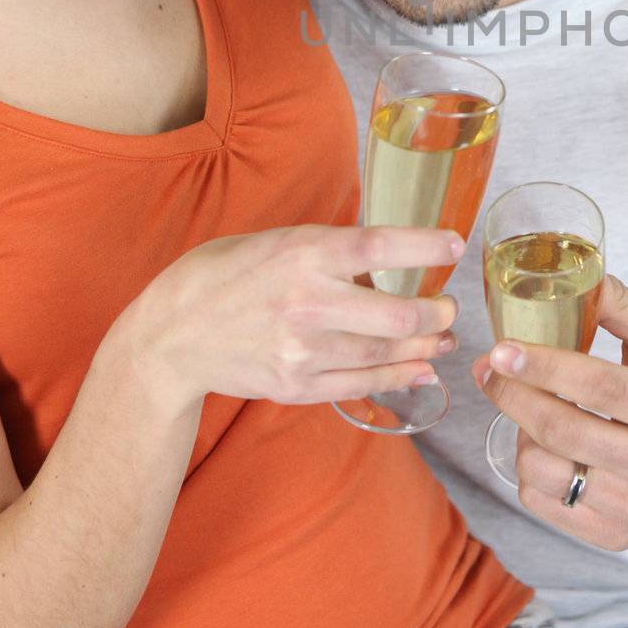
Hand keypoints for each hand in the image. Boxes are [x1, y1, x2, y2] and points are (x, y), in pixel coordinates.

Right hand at [115, 225, 463, 413]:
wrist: (171, 335)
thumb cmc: (226, 274)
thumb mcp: (278, 241)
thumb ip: (331, 250)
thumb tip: (392, 259)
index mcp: (303, 252)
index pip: (381, 246)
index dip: (426, 245)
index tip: (456, 245)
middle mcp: (308, 302)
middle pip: (398, 315)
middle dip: (436, 312)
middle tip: (448, 307)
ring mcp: (303, 350)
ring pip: (386, 354)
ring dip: (425, 346)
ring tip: (442, 336)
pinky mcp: (297, 386)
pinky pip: (363, 385)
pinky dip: (399, 377)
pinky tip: (420, 368)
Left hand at [473, 276, 627, 549]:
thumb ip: (624, 306)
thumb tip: (575, 279)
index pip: (600, 386)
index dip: (545, 366)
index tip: (503, 349)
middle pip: (563, 430)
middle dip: (512, 395)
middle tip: (487, 368)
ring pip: (544, 470)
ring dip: (520, 431)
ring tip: (529, 407)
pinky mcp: (612, 536)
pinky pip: (542, 502)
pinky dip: (529, 468)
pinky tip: (543, 445)